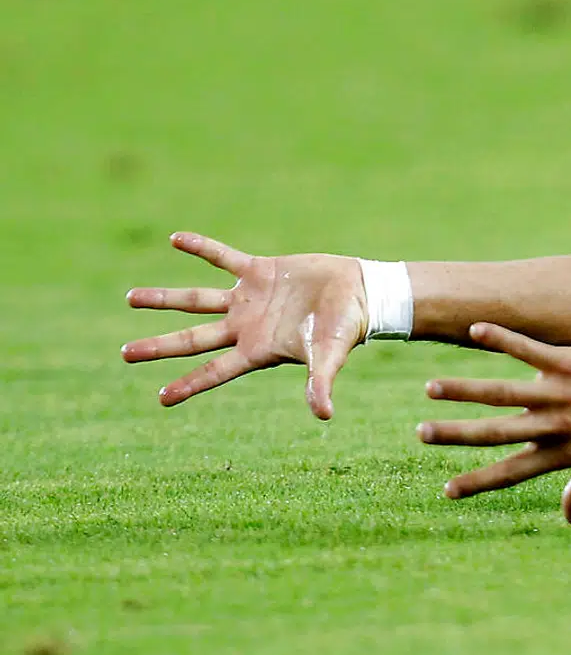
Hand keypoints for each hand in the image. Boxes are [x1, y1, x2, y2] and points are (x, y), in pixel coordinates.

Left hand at [122, 232, 366, 418]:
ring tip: (131, 298)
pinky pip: (223, 258)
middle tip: (125, 353)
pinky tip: (176, 239)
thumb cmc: (347, 328)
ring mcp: (249, 299)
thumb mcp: (330, 355)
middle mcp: (246, 327)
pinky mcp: (259, 270)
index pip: (216, 371)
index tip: (161, 398)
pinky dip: (201, 248)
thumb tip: (324, 416)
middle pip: (194, 339)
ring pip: (197, 300)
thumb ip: (321, 382)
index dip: (189, 385)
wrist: (361, 292)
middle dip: (160, 346)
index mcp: (258, 350)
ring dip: (165, 300)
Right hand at [419, 323, 570, 523]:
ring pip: (503, 392)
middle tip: (421, 433)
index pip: (511, 471)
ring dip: (465, 390)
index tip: (447, 491)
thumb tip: (570, 519)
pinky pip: (528, 349)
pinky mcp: (569, 363)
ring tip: (432, 388)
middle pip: (496, 431)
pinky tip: (475, 329)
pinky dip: (501, 339)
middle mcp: (555, 426)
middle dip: (456, 434)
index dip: (479, 482)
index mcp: (560, 452)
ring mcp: (560, 393)